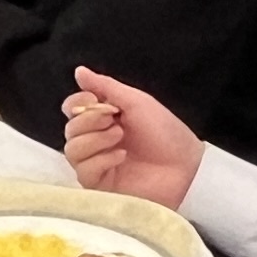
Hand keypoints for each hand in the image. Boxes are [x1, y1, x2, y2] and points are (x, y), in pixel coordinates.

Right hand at [62, 67, 201, 209]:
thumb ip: (106, 87)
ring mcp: (97, 164)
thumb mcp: (137, 102)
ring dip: (95, 139)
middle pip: (70, 128)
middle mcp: (97, 141)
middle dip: (88, 120)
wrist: (186, 167)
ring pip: (72, 149)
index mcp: (104, 119)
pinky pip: (84, 170)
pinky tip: (122, 156)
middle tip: (113, 119)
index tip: (94, 99)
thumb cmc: (166, 133)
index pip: (72, 109)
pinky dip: (101, 160)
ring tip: (120, 136)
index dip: (77, 103)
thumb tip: (79, 71)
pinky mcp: (100, 185)